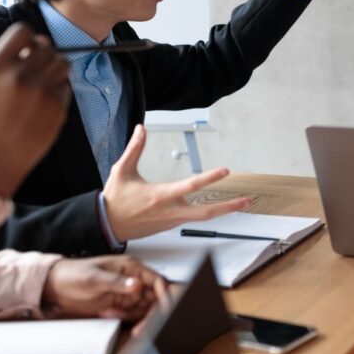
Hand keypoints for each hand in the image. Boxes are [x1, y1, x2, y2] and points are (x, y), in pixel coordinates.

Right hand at [0, 23, 70, 197]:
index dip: (29, 38)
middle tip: (36, 69)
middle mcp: (19, 76)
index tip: (28, 47)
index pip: (22, 31)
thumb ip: (10, 58)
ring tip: (43, 81)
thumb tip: (38, 41)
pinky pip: (66, 85)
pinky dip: (59, 89)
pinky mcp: (58, 106)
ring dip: (56, 68)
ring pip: (63, 62)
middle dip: (44, 55)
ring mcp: (41, 91)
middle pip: (47, 47)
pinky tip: (44, 102)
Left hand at [42, 255, 166, 321]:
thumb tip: (136, 285)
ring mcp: (127, 294)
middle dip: (151, 313)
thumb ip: (116, 281)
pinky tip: (108, 314)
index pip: (156, 281)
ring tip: (113, 315)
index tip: (164, 309)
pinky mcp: (119, 305)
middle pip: (154, 298)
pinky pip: (131, 315)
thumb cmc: (73, 275)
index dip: (163, 295)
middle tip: (142, 325)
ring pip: (144, 309)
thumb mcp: (94, 278)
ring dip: (135, 317)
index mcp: (131, 268)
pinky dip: (124, 318)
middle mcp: (132, 280)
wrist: (54, 286)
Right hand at [103, 125, 250, 240]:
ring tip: (241, 203)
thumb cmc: (115, 199)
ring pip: (202, 217)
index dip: (210, 177)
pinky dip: (207, 213)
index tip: (226, 170)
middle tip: (247, 200)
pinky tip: (217, 206)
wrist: (105, 226)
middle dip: (229, 207)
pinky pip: (192, 219)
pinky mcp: (170, 226)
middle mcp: (171, 210)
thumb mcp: (122, 171)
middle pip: (206, 213)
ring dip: (223, 210)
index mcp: (161, 195)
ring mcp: (172, 221)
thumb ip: (134, 148)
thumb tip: (141, 128)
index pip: (191, 185)